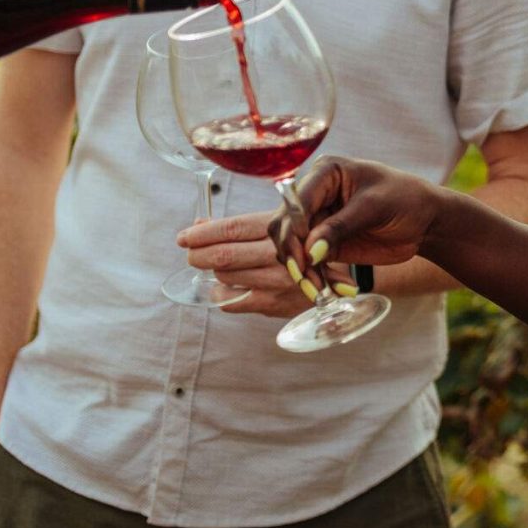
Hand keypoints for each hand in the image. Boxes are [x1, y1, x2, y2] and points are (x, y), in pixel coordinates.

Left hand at [176, 210, 313, 318]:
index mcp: (281, 230)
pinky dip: (223, 293)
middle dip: (198, 254)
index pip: (231, 230)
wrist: (343, 273)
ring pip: (224, 278)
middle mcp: (278, 257)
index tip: (184, 236)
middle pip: (222, 257)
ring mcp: (275, 283)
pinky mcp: (273, 304)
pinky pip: (231, 302)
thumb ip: (243, 225)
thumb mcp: (283, 223)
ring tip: (218, 264)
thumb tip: (200, 223)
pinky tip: (229, 285)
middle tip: (191, 251)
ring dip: (214, 271)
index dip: (202, 233)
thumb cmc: (308, 241)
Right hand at [268, 157, 448, 283]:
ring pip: (294, 250)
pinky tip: (342, 290)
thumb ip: (341, 227)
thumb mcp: (374, 207)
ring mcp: (318, 222)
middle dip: (294, 255)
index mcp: (326, 173)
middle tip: (307, 279)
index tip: (302, 253)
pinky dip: (321, 280)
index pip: (296, 201)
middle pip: (285, 227)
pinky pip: (312, 265)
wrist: (426, 221)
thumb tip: (310, 252)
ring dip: (305, 274)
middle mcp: (316, 196)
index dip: (293, 227)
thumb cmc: (405, 199)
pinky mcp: (326, 245)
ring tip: (323, 292)